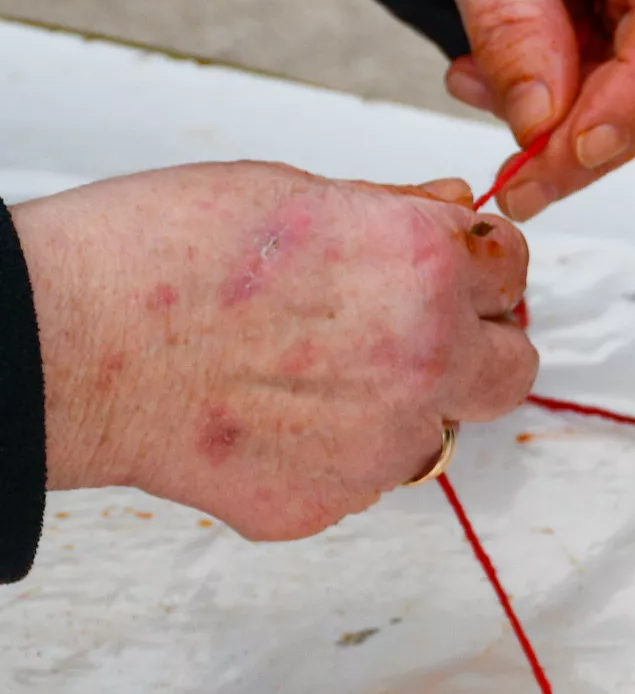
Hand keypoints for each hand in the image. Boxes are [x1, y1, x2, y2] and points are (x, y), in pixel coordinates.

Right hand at [14, 163, 538, 539]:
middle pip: (512, 368)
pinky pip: (360, 478)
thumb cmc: (154, 252)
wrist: (63, 342)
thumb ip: (392, 210)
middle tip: (409, 334)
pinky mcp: (329, 502)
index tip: (450, 274)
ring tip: (304, 373)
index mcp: (426, 267)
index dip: (477, 270)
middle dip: (474, 348)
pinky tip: (263, 416)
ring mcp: (383, 444)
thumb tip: (453, 200)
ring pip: (437, 431)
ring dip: (400, 407)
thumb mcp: (291, 192)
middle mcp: (427, 360)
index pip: (512, 271)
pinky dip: (328, 453)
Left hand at [407, 0, 634, 218]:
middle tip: (515, 178)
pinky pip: (634, 79)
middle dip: (590, 133)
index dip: (631, 102)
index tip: (560, 157)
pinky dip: (570, 93)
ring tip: (478, 82)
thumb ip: (510, 18)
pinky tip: (508, 71)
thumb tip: (541, 124)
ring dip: (569, 115)